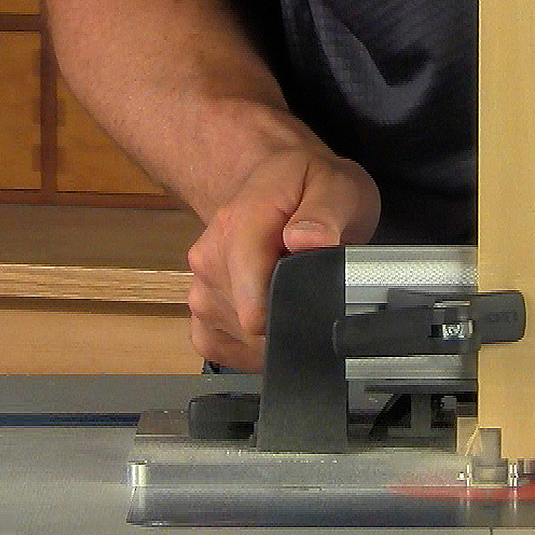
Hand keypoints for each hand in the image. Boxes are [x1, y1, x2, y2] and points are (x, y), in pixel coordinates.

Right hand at [186, 128, 379, 370]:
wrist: (279, 186)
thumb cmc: (310, 190)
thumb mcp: (334, 187)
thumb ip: (323, 213)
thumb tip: (308, 240)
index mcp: (240, 223)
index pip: (250, 287)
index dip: (287, 311)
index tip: (316, 309)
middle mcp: (209, 257)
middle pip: (249, 322)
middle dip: (290, 319)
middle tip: (317, 292)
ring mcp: (201, 285)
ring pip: (239, 339)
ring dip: (274, 333)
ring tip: (297, 299)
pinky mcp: (200, 310)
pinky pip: (219, 347)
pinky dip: (251, 347)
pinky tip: (274, 324)